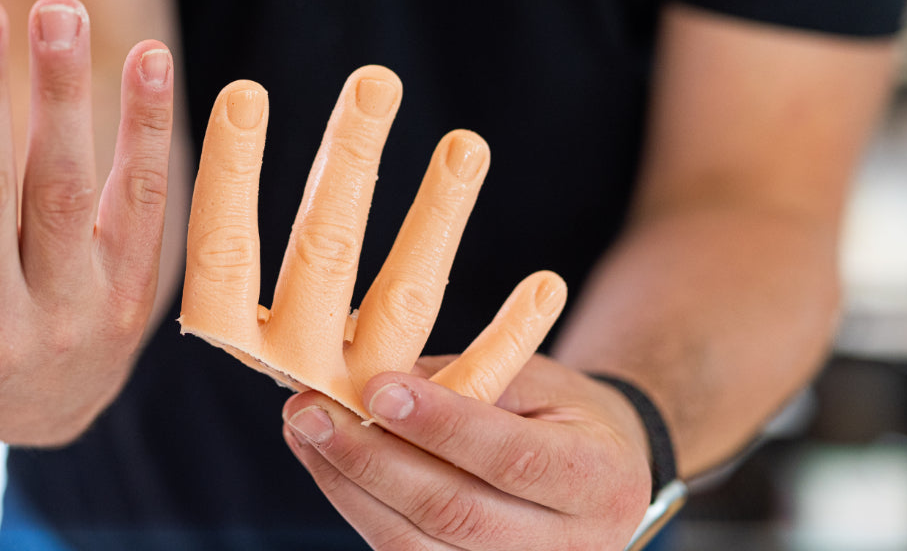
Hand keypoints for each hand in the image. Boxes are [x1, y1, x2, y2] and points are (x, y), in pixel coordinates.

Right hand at [179, 66, 564, 415]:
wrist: (353, 488)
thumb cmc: (272, 354)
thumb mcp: (241, 316)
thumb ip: (229, 258)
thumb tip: (220, 125)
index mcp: (234, 341)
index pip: (222, 253)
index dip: (231, 175)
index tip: (245, 91)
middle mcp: (296, 371)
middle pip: (321, 257)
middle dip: (350, 162)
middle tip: (376, 80)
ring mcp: (367, 402)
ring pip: (404, 302)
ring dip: (436, 219)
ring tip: (469, 143)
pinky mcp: (434, 435)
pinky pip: (478, 379)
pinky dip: (512, 333)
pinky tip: (548, 282)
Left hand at [282, 356, 653, 549]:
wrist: (601, 474)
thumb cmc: (561, 414)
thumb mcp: (534, 380)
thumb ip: (466, 382)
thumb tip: (371, 374)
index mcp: (596, 477)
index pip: (512, 457)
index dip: (441, 425)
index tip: (377, 389)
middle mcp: (569, 544)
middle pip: (455, 512)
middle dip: (371, 459)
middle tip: (310, 411)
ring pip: (418, 547)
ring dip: (348, 487)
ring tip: (304, 433)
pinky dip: (359, 510)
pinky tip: (328, 466)